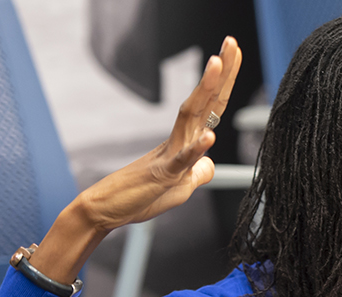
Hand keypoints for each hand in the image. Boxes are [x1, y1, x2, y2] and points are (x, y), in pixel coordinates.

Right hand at [31, 38, 241, 282]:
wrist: (107, 210)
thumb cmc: (142, 195)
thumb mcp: (181, 186)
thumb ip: (197, 172)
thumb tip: (210, 165)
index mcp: (185, 141)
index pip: (210, 107)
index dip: (225, 82)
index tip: (234, 53)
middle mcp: (178, 140)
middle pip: (204, 101)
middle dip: (221, 73)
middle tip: (231, 42)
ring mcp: (170, 155)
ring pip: (191, 118)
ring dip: (205, 91)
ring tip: (218, 64)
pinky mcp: (163, 175)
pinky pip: (182, 159)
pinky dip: (197, 148)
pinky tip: (210, 135)